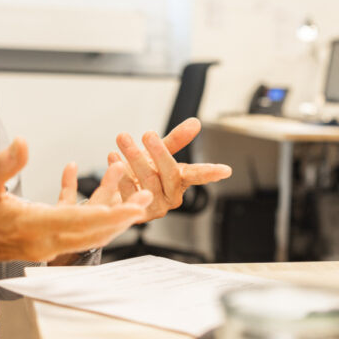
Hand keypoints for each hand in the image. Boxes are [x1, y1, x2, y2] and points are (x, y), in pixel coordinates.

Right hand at [0, 138, 152, 262]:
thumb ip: (5, 163)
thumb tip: (23, 142)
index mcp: (34, 227)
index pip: (83, 222)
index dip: (114, 214)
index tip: (137, 206)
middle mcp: (45, 242)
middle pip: (94, 232)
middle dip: (122, 216)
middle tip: (145, 197)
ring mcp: (46, 246)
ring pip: (89, 233)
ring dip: (111, 213)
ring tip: (128, 189)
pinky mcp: (45, 244)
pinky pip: (75, 228)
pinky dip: (88, 211)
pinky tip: (84, 180)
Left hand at [108, 117, 232, 221]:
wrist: (113, 194)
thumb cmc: (139, 174)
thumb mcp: (156, 154)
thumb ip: (175, 140)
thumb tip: (195, 122)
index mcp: (180, 181)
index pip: (198, 175)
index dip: (211, 172)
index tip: (225, 170)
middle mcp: (171, 197)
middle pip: (169, 174)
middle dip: (158, 152)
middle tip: (147, 134)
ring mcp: (155, 208)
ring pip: (148, 182)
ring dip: (134, 158)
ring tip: (123, 139)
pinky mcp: (137, 215)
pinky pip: (129, 193)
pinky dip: (120, 174)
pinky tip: (113, 158)